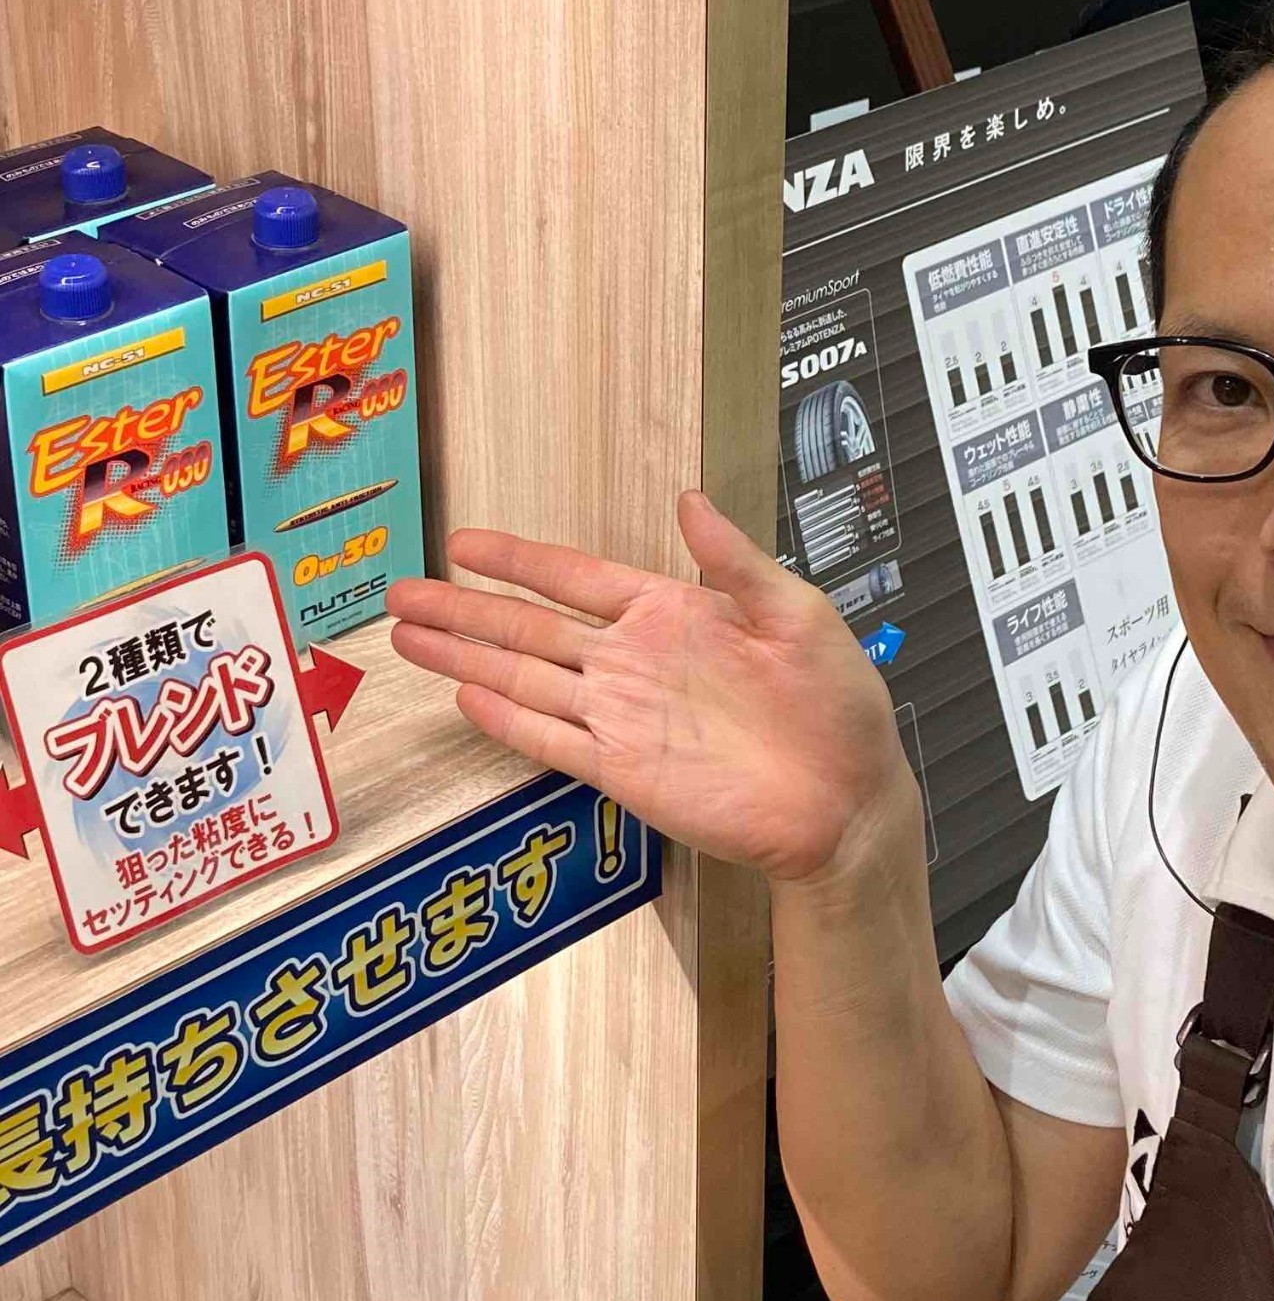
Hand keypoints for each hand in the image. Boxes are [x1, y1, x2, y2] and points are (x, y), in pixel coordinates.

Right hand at [386, 494, 914, 883]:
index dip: (517, 560)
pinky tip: (465, 699)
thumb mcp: (797, 614)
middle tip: (400, 593)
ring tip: (406, 640)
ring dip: (466, 660)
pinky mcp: (624, 771)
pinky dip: (507, 721)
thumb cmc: (835, 706)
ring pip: (525, 680)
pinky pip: (551, 740)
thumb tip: (688, 500)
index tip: (461, 543)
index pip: (575, 577)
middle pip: (529, 628)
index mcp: (673, 613)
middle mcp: (634, 662)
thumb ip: (735, 561)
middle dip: (463, 609)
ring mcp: (623, 717)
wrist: (846, 801)